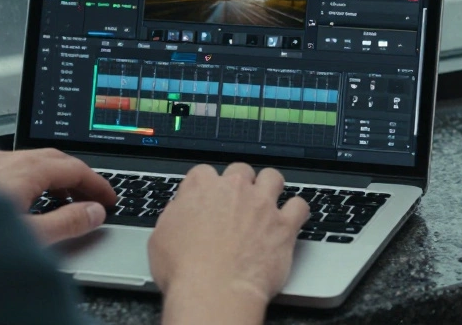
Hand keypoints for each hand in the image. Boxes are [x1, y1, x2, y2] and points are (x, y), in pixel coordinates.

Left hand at [0, 148, 115, 243]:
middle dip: (78, 178)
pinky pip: (13, 171)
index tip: (110, 199)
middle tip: (93, 198)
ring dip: (55, 180)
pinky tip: (32, 201)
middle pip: (55, 160)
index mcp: (25, 169)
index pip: (75, 169)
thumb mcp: (31, 237)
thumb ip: (68, 223)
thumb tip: (94, 213)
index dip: (98, 185)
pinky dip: (33, 182)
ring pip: (32, 164)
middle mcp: (5, 161)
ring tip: (66, 202)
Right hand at [149, 163, 308, 324]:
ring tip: (267, 202)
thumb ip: (175, 215)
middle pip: (241, 170)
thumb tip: (180, 210)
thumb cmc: (185, 271)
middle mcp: (235, 191)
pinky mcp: (284, 225)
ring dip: (270, 187)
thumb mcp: (161, 238)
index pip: (204, 172)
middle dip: (240, 183)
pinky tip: (291, 219)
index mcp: (201, 190)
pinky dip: (297, 211)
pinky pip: (300, 205)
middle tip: (237, 203)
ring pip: (273, 178)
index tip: (208, 197)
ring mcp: (262, 205)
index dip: (206, 185)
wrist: (214, 291)